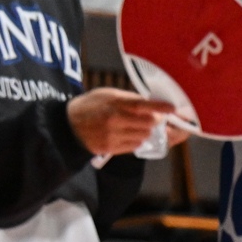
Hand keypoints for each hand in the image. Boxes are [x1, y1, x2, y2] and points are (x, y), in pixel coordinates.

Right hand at [67, 88, 183, 156]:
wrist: (68, 125)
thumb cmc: (91, 106)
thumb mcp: (107, 94)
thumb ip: (129, 98)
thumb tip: (151, 103)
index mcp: (114, 102)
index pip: (142, 105)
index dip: (160, 107)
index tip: (173, 108)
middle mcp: (115, 119)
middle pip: (149, 123)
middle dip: (155, 121)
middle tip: (155, 118)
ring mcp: (113, 135)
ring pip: (144, 135)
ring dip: (146, 131)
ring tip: (138, 126)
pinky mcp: (111, 147)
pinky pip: (135, 145)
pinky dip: (137, 140)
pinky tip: (129, 134)